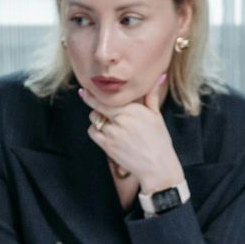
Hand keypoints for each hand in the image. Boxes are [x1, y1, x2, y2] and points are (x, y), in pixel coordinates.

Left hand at [82, 75, 184, 193]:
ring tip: (108, 122)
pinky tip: (105, 132)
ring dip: (97, 118)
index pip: (108, 96)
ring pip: (94, 118)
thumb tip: (159, 76)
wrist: (157, 167)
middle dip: (91, 101)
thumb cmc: (159, 141)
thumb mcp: (156, 115)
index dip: (94, 92)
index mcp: (134, 109)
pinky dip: (95, 130)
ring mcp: (113, 133)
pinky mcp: (107, 145)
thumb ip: (151, 95)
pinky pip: (92, 132)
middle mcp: (122, 119)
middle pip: (98, 105)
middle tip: (85, 95)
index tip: (86, 88)